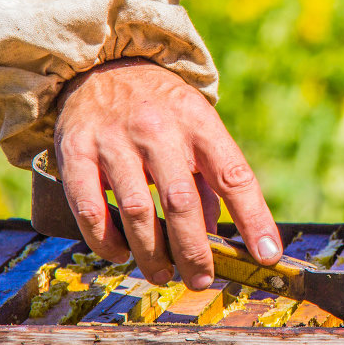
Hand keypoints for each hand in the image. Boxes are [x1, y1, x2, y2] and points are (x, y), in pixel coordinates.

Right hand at [53, 58, 281, 289]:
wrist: (101, 65)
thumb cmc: (161, 109)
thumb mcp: (197, 127)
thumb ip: (211, 179)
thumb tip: (220, 237)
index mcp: (199, 122)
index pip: (233, 175)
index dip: (254, 219)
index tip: (267, 256)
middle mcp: (158, 128)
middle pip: (181, 201)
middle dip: (194, 250)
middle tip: (201, 280)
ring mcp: (114, 140)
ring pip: (136, 210)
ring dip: (151, 254)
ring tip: (163, 275)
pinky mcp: (76, 151)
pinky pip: (90, 208)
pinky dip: (106, 241)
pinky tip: (120, 254)